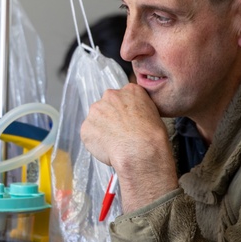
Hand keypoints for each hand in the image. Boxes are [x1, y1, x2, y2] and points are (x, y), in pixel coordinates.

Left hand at [80, 83, 178, 210]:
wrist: (141, 150)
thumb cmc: (152, 136)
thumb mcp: (154, 114)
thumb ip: (138, 109)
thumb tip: (132, 118)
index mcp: (130, 90)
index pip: (123, 98)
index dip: (124, 112)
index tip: (127, 122)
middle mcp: (110, 95)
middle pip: (107, 106)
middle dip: (110, 118)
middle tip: (119, 133)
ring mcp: (96, 110)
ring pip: (96, 120)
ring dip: (102, 129)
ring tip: (114, 143)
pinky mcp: (86, 127)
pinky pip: (89, 135)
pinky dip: (96, 142)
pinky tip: (108, 149)